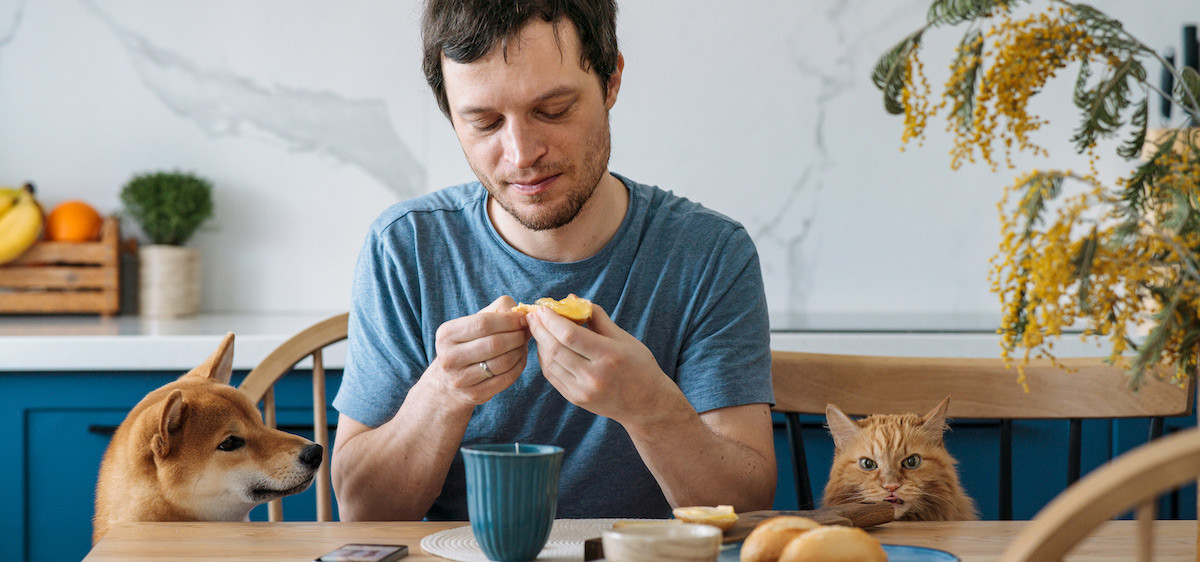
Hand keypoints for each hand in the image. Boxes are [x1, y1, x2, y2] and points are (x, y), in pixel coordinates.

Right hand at [429, 296, 530, 406]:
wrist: (448, 383)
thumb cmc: (467, 345)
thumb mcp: (472, 323)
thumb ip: (497, 310)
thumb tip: (523, 314)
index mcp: (446, 334)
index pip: (483, 323)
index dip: (508, 320)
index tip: (523, 319)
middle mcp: (449, 357)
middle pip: (494, 343)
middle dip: (517, 336)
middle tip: (526, 332)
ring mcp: (461, 379)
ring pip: (502, 362)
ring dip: (520, 351)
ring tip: (523, 344)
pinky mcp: (475, 394)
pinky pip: (506, 378)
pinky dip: (519, 366)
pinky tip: (520, 358)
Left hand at [526, 303, 680, 424]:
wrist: (646, 405)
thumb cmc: (639, 366)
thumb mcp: (624, 338)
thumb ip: (597, 317)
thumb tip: (572, 299)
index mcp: (609, 356)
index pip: (570, 335)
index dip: (551, 320)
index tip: (543, 308)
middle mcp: (593, 375)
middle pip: (555, 349)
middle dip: (540, 329)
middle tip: (533, 315)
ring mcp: (583, 391)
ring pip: (550, 363)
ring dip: (540, 343)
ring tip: (537, 329)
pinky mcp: (576, 399)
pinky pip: (552, 376)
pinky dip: (545, 359)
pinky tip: (545, 347)